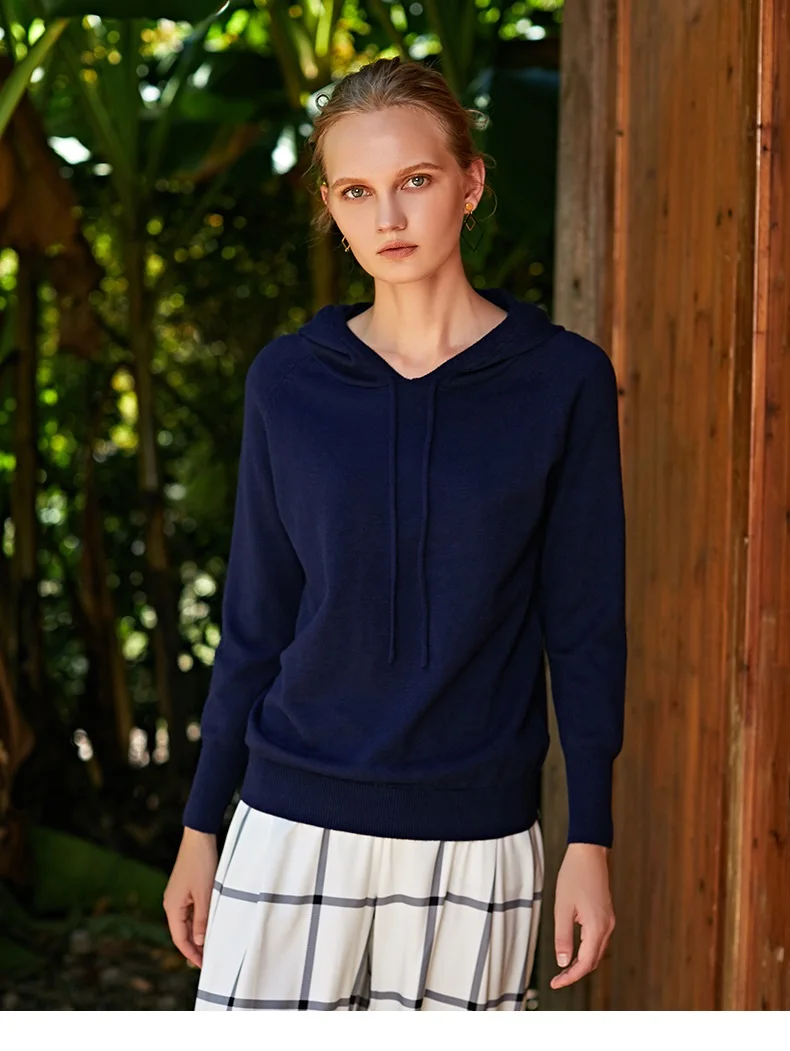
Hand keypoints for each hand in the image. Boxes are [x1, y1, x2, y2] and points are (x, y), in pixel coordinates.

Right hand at [163, 827, 217, 967]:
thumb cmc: (201, 864)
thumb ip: (202, 919)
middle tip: (209, 960)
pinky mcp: (184, 889)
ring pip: (186, 922)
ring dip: (196, 934)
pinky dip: (198, 921)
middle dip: (194, 947)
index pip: (180, 939)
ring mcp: (176, 896)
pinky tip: (208, 925)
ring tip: (210, 946)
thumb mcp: (205, 894)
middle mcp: (171, 904)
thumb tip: (199, 942)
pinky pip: (189, 911)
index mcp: (172, 907)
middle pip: (181, 932)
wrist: (198, 837)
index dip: (191, 954)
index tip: (204, 966)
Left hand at [550, 842, 614, 989]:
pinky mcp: (606, 915)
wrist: (588, 853)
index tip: (556, 983)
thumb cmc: (574, 876)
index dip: (570, 977)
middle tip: (557, 978)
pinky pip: (598, 940)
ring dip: (581, 962)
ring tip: (563, 967)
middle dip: (576, 972)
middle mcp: (607, 926)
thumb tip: (563, 962)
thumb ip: (563, 937)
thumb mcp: (562, 907)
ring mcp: (608, 921)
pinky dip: (586, 950)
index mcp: (597, 927)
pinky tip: (574, 950)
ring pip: (596, 951)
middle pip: (593, 961)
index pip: (585, 963)